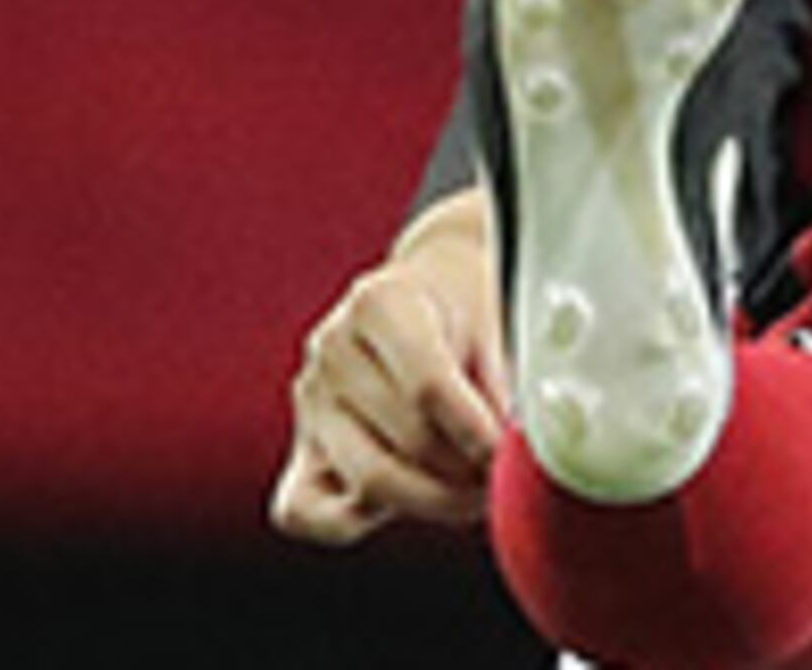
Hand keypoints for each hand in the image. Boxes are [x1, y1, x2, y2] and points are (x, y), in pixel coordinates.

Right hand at [269, 194, 507, 545]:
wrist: (426, 287)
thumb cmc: (465, 309)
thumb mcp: (493, 324)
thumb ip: (496, 385)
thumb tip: (507, 453)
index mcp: (379, 304)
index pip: (428, 386)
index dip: (476, 431)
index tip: (509, 452)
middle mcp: (332, 349)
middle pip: (405, 439)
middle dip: (464, 472)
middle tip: (501, 480)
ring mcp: (311, 399)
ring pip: (368, 481)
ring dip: (433, 500)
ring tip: (473, 494)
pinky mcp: (302, 445)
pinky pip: (302, 512)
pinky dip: (355, 524)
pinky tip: (405, 507)